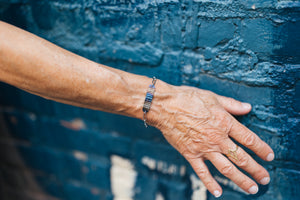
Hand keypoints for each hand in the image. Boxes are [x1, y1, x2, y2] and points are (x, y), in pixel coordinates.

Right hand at [150, 85, 273, 197]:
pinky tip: (218, 192)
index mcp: (224, 123)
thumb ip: (232, 105)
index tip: (269, 156)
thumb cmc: (188, 98)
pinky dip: (210, 183)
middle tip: (265, 179)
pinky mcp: (190, 154)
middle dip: (256, 170)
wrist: (165, 106)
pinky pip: (202, 172)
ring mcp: (204, 148)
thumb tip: (248, 108)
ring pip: (226, 169)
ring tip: (251, 189)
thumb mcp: (213, 97)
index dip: (262, 149)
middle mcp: (217, 138)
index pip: (249, 139)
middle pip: (241, 158)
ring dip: (240, 180)